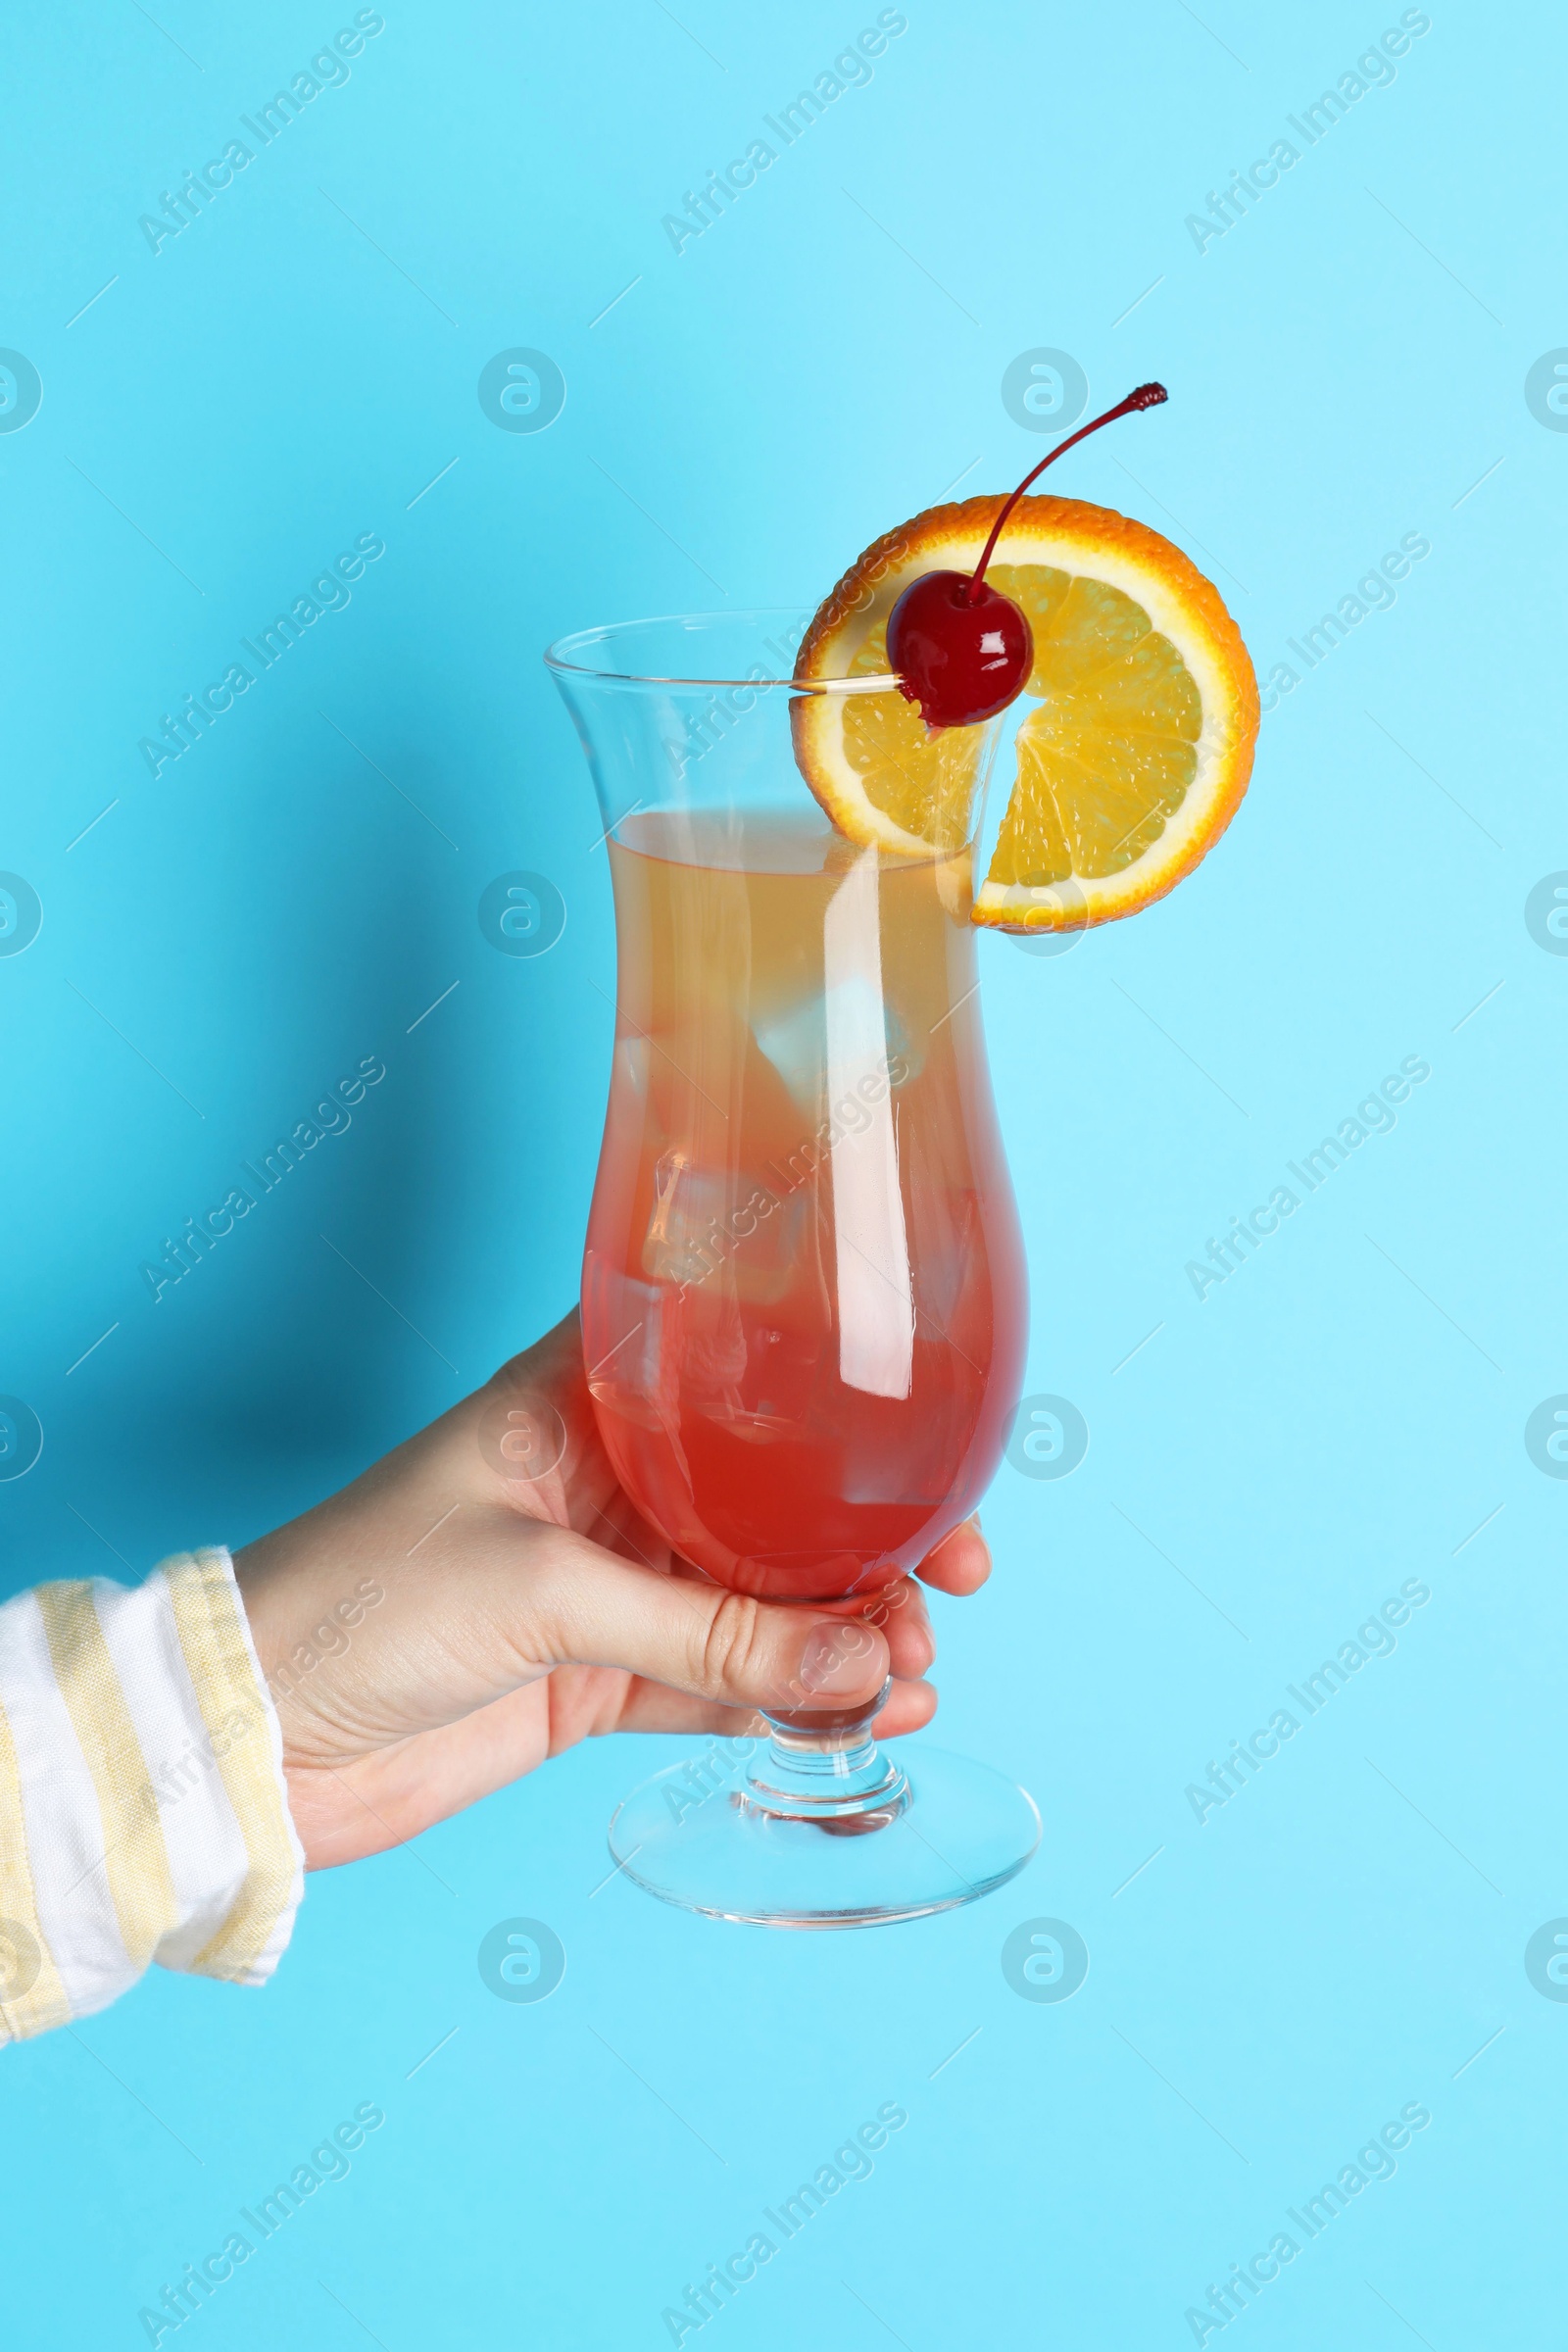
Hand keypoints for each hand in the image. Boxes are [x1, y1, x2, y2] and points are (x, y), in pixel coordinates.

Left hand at [233, 1310, 989, 1869]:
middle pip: (773, 1497)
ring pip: (763, 1599)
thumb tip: (862, 1658)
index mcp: (582, 1404)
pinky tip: (861, 1714)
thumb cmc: (361, 1599)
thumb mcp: (546, 1594)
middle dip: (868, 1538)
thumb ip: (708, 1635)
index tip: (926, 1447)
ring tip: (910, 1672)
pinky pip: (724, 1685)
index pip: (735, 1370)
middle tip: (948, 1583)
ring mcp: (610, 1586)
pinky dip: (794, 1701)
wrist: (253, 1737)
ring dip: (845, 1632)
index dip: (836, 1402)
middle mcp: (610, 1484)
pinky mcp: (598, 1680)